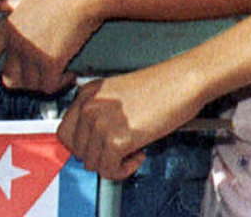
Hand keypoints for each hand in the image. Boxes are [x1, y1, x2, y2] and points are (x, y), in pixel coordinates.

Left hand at [0, 0, 101, 93]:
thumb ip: (14, 4)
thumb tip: (0, 4)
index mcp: (8, 28)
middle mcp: (16, 44)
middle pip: (10, 78)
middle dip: (25, 81)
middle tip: (41, 74)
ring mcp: (32, 54)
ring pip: (31, 85)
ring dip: (45, 82)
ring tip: (59, 71)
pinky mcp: (50, 62)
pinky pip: (49, 86)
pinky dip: (60, 84)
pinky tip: (70, 74)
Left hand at [59, 66, 201, 179]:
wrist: (185, 80)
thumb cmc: (162, 85)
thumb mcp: (118, 94)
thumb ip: (99, 113)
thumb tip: (90, 143)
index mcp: (88, 93)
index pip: (65, 132)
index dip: (84, 144)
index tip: (99, 146)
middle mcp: (89, 107)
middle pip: (77, 151)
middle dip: (99, 154)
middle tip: (121, 147)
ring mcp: (100, 123)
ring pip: (92, 164)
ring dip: (113, 162)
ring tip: (134, 148)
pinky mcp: (116, 140)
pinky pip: (109, 171)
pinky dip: (124, 170)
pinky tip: (140, 154)